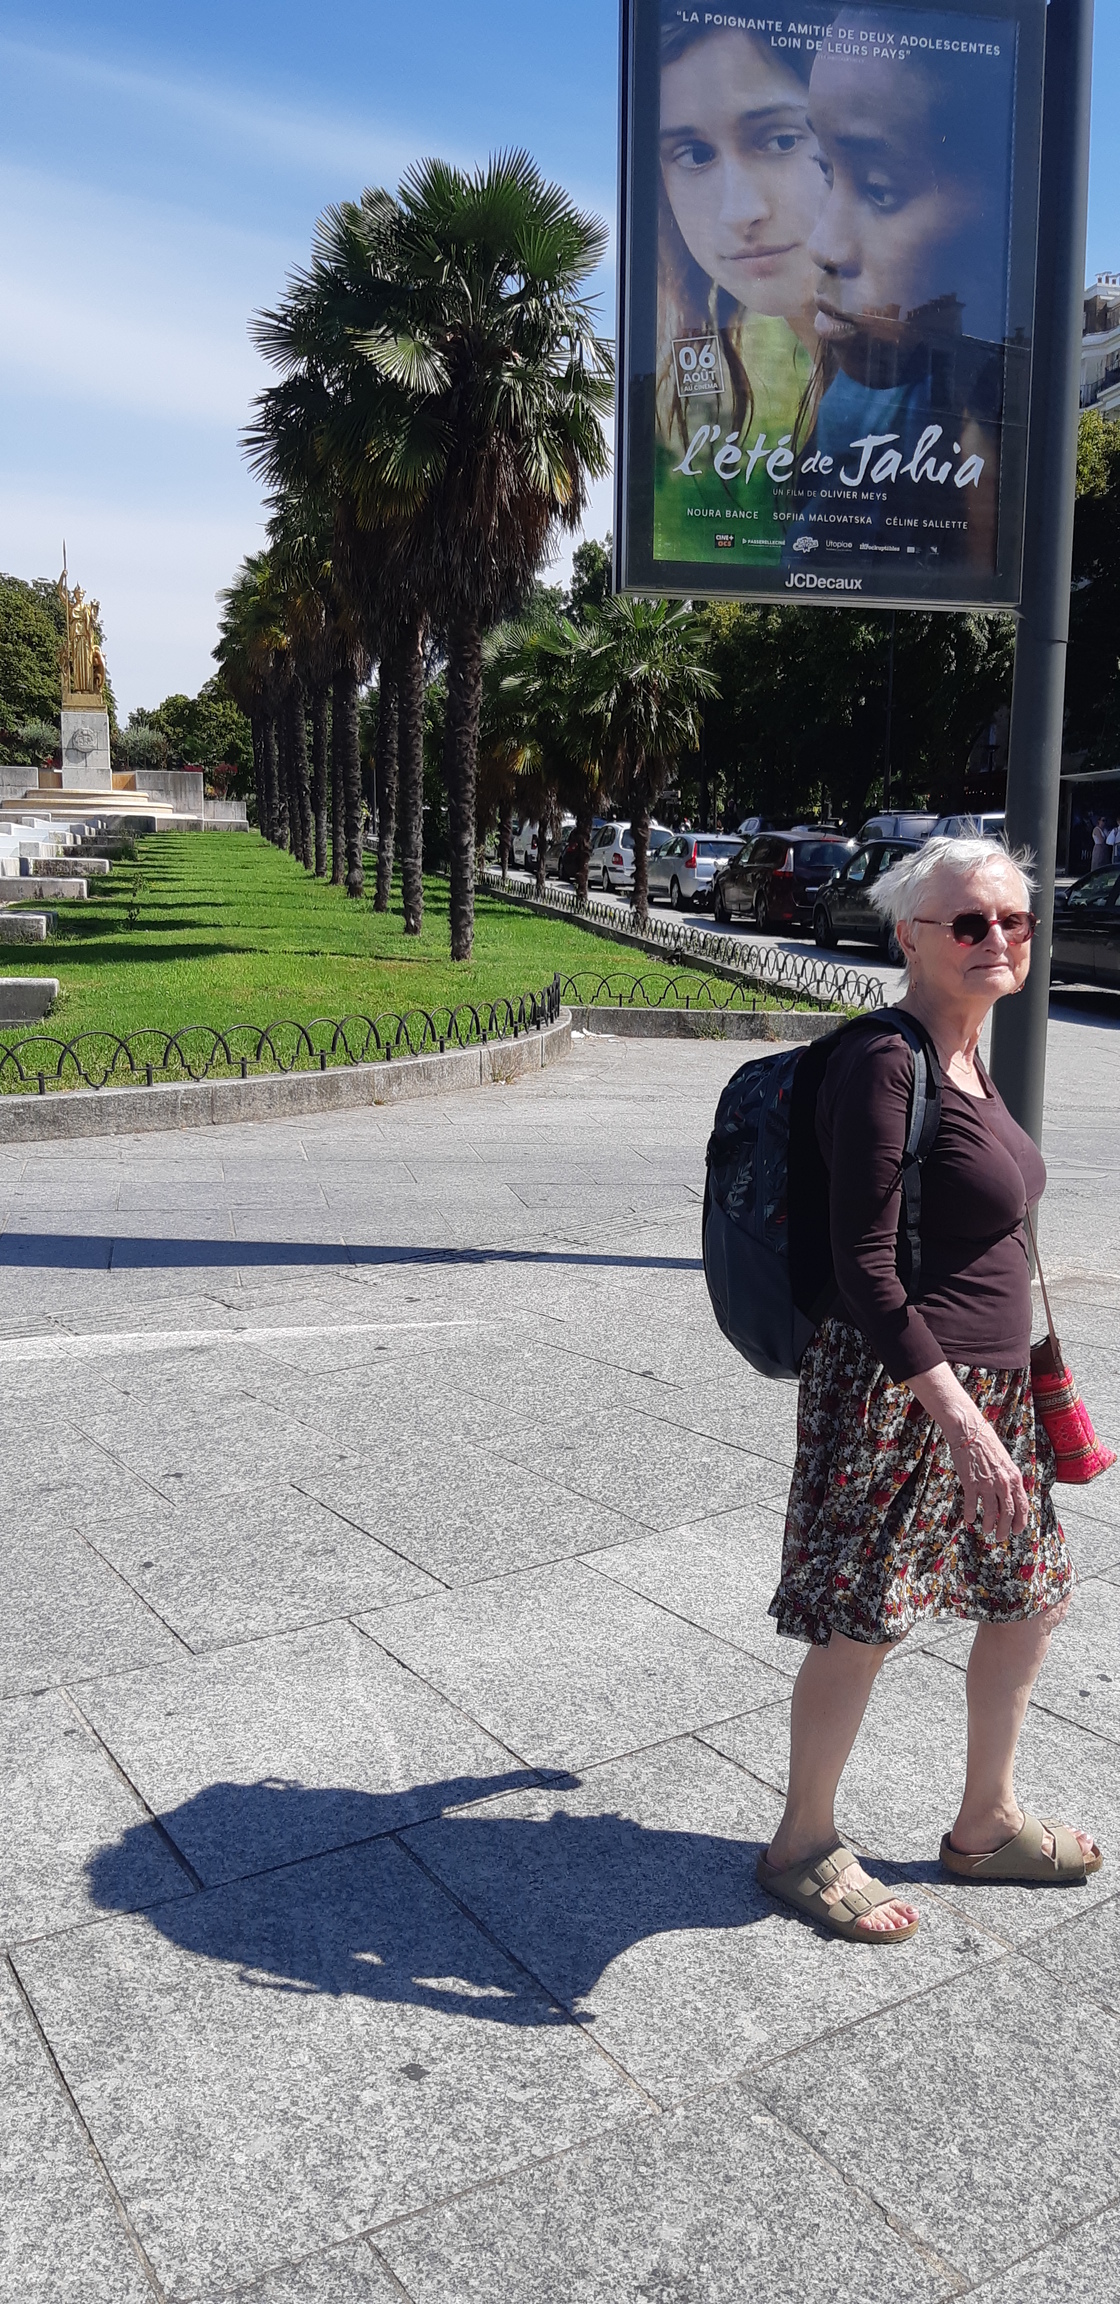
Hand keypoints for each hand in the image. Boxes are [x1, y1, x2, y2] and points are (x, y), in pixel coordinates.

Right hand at [907, 1362, 1028, 1545]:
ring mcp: (987, 1483)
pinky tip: (969, 1519)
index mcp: (1014, 1476)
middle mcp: (1003, 1482)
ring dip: (989, 1525)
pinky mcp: (971, 1482)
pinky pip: (972, 1504)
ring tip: (986, 1530)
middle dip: (1004, 1528)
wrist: (969, 1430)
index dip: (1020, 1521)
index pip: (1022, 1505)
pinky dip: (971, 1514)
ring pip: (991, 1512)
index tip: (1016, 1531)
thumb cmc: (986, 1443)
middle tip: (1000, 1537)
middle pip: (1008, 1513)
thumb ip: (1008, 1478)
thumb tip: (1008, 1496)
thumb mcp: (1004, 1461)